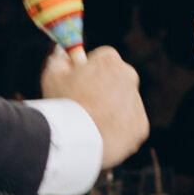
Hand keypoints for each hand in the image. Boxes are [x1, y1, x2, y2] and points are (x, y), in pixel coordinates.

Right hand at [41, 43, 148, 168]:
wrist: (78, 141)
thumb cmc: (63, 105)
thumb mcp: (52, 76)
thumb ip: (59, 59)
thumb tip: (63, 52)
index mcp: (109, 60)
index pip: (103, 58)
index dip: (89, 70)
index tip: (79, 81)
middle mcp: (129, 77)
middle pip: (117, 79)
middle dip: (103, 88)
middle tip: (84, 104)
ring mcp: (137, 103)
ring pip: (123, 103)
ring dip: (110, 110)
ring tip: (89, 123)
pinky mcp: (141, 126)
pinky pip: (128, 126)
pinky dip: (117, 130)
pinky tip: (100, 135)